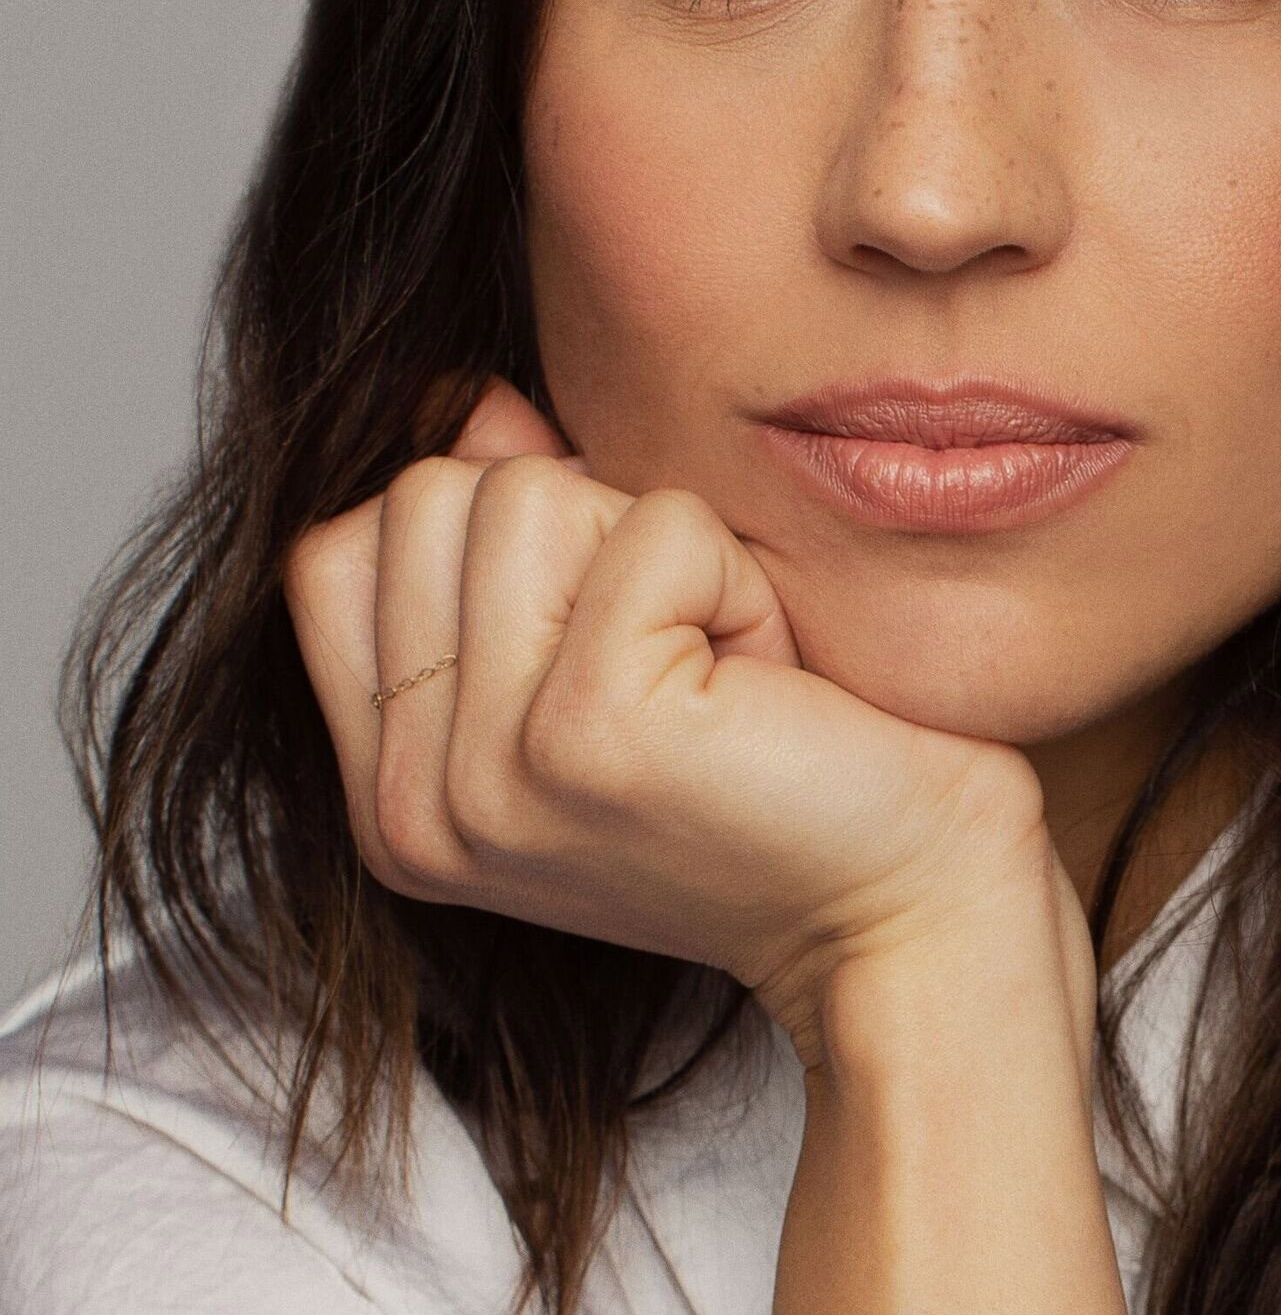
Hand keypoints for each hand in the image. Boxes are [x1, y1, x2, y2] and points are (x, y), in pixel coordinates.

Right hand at [281, 377, 1084, 1065]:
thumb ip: (514, 534)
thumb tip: (472, 399)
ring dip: (663, 554)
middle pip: (430, 496)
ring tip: (721, 674)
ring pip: (527, 492)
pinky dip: (734, 577)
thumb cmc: (779, 775)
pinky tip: (765, 685)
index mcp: (391, 799)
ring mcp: (486, 781)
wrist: (910, 915)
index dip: (492, 541)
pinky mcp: (587, 736)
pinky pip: (653, 529)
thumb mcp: (601, 651)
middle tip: (682, 663)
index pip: (335, 551)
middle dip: (586, 536)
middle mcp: (413, 806)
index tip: (609, 644)